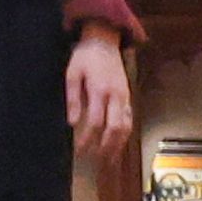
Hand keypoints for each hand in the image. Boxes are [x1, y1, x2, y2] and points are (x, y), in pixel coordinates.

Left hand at [64, 31, 134, 160]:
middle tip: (96, 160)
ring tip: (109, 159)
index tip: (80, 150)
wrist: (104, 40)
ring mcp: (124, 96)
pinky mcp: (128, 96)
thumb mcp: (72, 73)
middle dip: (106, 147)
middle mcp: (115, 96)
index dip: (88, 139)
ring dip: (118, 144)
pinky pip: (129, 119)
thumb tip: (72, 123)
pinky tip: (118, 143)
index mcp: (99, 90)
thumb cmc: (85, 57)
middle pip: (114, 128)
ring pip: (126, 126)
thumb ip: (73, 98)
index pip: (95, 122)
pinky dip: (125, 134)